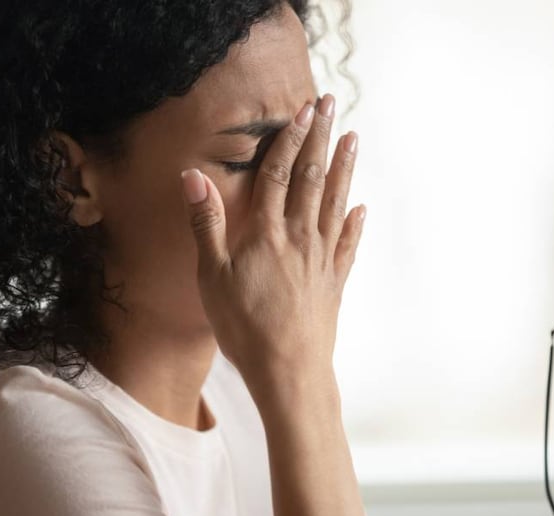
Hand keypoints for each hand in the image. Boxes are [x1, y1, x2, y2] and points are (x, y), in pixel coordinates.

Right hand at [179, 94, 363, 404]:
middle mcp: (300, 238)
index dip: (289, 141)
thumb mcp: (211, 276)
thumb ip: (205, 223)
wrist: (289, 371)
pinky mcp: (334, 283)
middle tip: (331, 106)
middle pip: (312, 178)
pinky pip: (348, 244)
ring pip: (335, 203)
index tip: (302, 112)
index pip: (279, 175)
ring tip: (353, 139)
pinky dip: (355, 223)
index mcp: (267, 233)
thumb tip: (192, 177)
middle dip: (320, 139)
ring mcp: (322, 259)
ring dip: (344, 168)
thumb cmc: (244, 327)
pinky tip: (360, 209)